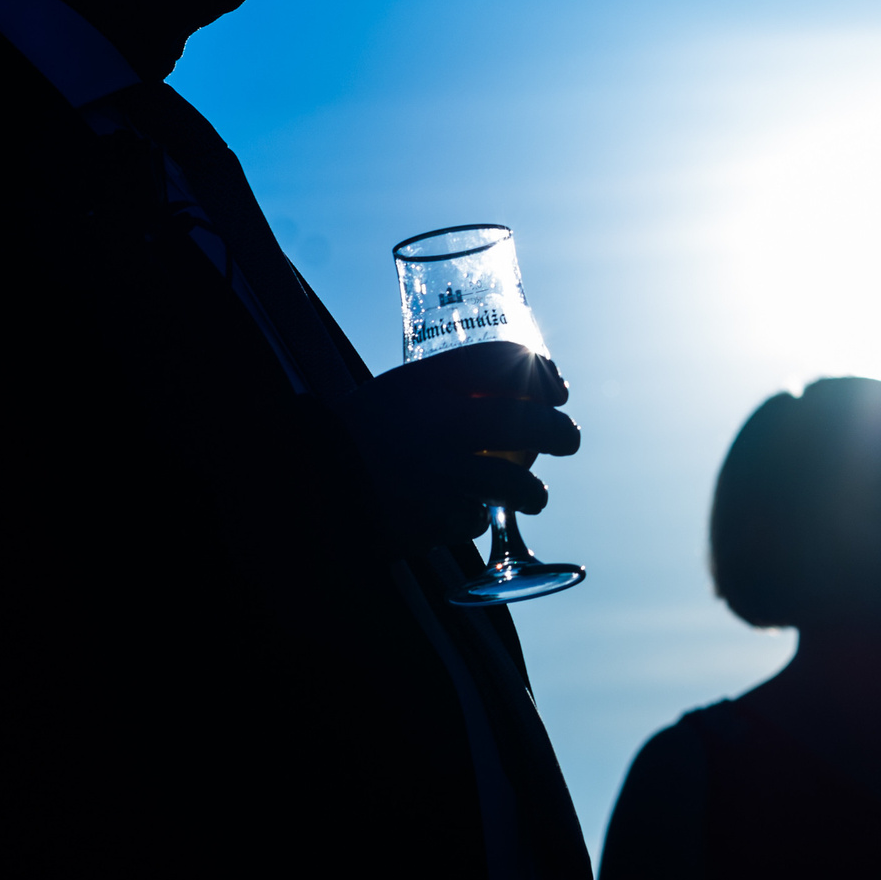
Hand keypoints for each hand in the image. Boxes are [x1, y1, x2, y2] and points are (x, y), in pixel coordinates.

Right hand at [329, 341, 579, 545]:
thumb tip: (531, 388)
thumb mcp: (407, 389)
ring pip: (516, 485)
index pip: (503, 359)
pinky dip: (479, 519)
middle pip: (528, 424)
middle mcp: (440, 424)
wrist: (311, 480)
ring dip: (534, 493)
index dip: (544, 374)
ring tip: (535, 496)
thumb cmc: (366, 430)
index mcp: (429, 383)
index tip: (559, 393)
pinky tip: (470, 513)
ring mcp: (438, 475)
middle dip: (562, 434)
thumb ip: (459, 385)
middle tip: (569, 441)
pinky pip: (477, 520)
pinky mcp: (431, 519)